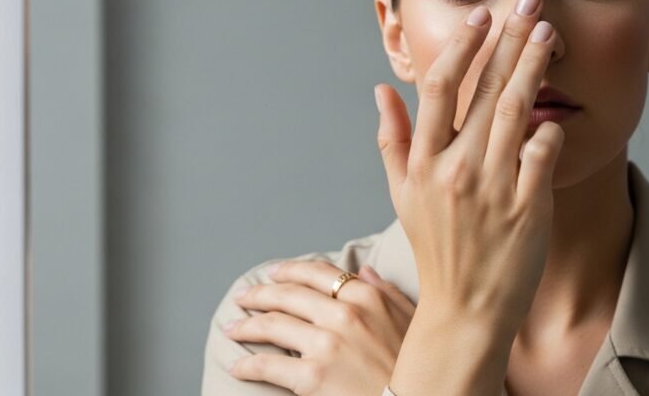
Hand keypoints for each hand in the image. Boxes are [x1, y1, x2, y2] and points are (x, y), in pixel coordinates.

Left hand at [224, 262, 414, 394]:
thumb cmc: (415, 365)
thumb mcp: (411, 318)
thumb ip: (386, 291)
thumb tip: (364, 270)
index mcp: (367, 297)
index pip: (318, 273)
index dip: (289, 271)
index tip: (274, 273)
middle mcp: (344, 314)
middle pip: (288, 295)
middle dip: (259, 294)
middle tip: (243, 297)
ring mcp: (326, 345)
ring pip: (272, 325)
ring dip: (246, 325)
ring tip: (233, 328)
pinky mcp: (312, 377)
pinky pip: (268, 366)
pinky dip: (248, 365)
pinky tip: (238, 365)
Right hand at [375, 0, 562, 327]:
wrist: (465, 310)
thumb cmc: (436, 249)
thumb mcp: (401, 196)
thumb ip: (392, 141)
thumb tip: (380, 92)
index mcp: (424, 163)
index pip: (439, 88)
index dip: (460, 46)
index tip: (480, 17)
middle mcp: (456, 170)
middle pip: (484, 89)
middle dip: (508, 40)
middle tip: (528, 4)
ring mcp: (494, 188)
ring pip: (517, 111)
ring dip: (533, 66)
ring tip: (547, 34)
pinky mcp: (528, 208)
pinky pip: (543, 154)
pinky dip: (550, 129)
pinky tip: (556, 112)